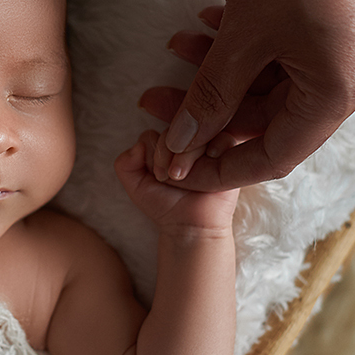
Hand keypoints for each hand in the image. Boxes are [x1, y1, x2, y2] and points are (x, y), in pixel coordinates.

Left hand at [117, 130, 238, 236]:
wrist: (189, 226)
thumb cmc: (164, 204)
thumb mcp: (136, 185)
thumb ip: (125, 163)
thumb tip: (138, 145)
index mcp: (165, 144)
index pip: (153, 133)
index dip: (152, 153)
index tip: (158, 177)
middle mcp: (185, 140)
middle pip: (173, 129)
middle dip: (168, 154)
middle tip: (171, 178)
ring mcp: (207, 145)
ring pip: (196, 131)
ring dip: (188, 155)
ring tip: (186, 178)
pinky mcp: (229, 153)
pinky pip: (224, 138)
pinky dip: (215, 148)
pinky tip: (209, 163)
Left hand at [151, 0, 354, 190]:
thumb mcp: (240, 33)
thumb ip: (211, 96)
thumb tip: (181, 147)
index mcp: (343, 91)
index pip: (274, 155)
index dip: (217, 166)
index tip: (172, 167)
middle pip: (273, 117)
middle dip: (209, 110)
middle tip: (152, 99)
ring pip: (276, 78)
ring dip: (222, 70)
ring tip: (172, 46)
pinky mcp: (343, 11)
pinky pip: (288, 47)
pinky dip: (246, 43)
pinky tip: (205, 21)